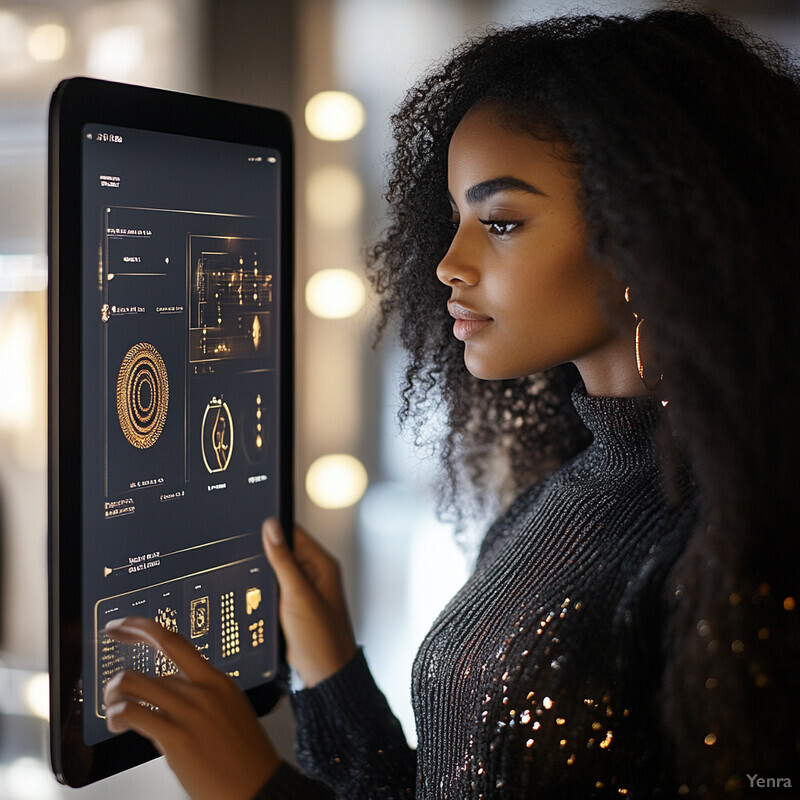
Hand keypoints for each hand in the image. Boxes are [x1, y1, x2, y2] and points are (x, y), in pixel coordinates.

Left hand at [103, 616, 279, 799]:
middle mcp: (203, 691)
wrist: (260, 786)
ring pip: (133, 684)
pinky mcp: (177, 739)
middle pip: (148, 667)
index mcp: (218, 681)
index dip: (142, 628)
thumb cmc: (246, 757)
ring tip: (115, 712)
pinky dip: (117, 715)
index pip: (174, 641)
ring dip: (114, 697)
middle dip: (118, 677)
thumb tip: (167, 696)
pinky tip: (118, 724)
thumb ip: (201, 698)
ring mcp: (190, 713)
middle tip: (109, 686)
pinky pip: (133, 713)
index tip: (122, 627)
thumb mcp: (230, 712)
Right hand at [262, 519, 356, 687]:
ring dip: (263, 576)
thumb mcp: (298, 595)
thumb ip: (284, 560)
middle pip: (283, 553)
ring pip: (275, 574)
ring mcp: (302, 592)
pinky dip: (263, 593)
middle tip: (245, 559)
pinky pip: (273, 592)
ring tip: (251, 583)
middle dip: (264, 556)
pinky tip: (254, 598)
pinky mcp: (292, 608)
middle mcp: (314, 575)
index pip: (295, 534)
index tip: (251, 528)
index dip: (273, 530)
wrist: (323, 677)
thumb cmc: (322, 639)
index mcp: (322, 565)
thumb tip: (271, 528)